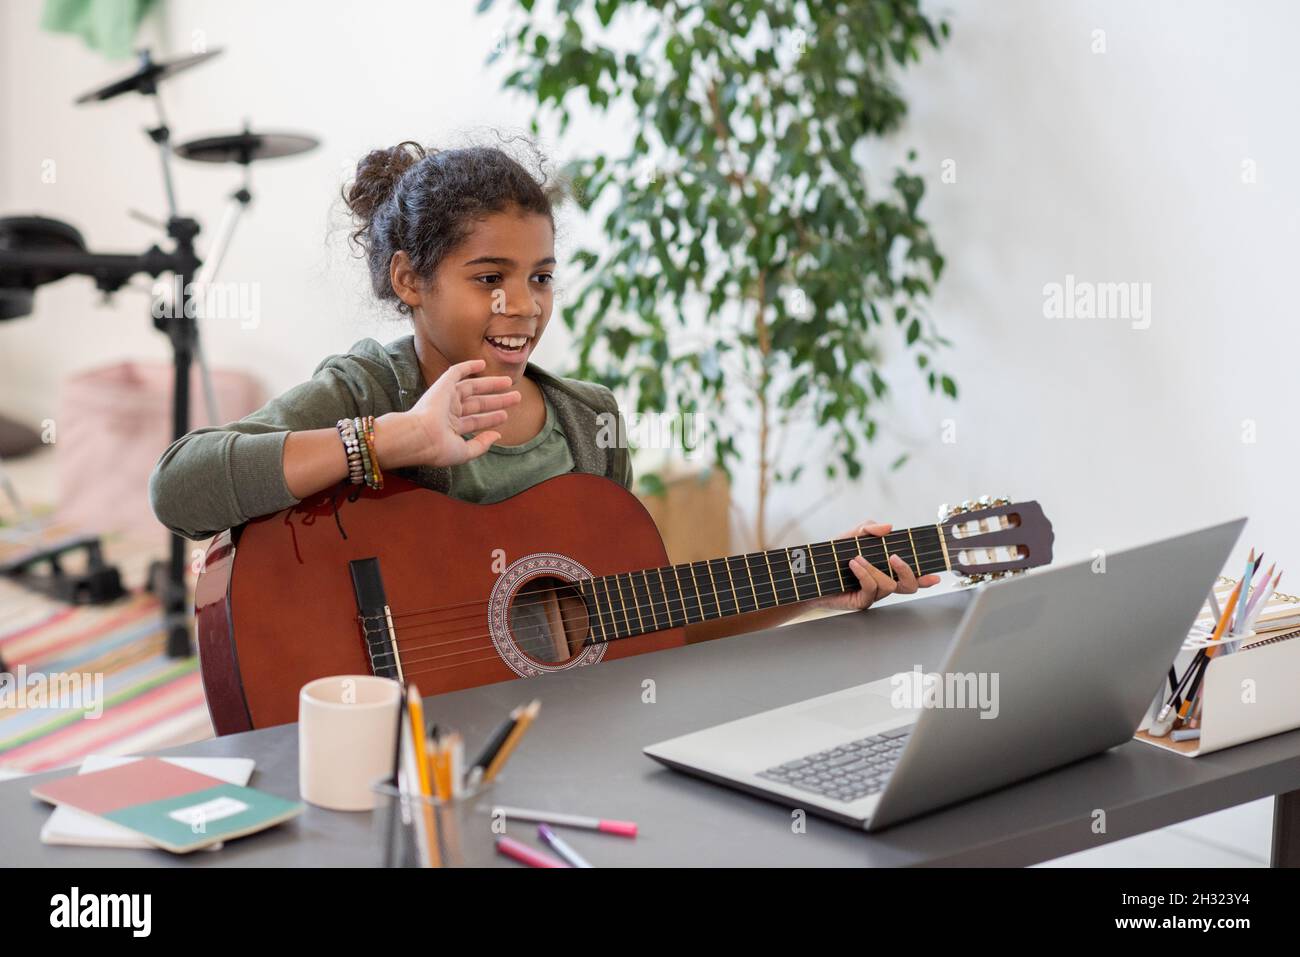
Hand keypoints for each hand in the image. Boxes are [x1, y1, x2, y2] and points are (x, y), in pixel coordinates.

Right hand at [375, 359, 520, 468]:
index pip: (475, 421)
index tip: (505, 416)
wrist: (420, 436)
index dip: (491, 419)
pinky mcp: (442, 386)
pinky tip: (483, 364)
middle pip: (478, 404)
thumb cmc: (438, 448)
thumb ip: (481, 445)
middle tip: (516, 397)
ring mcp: (446, 398)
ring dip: (490, 384)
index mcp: (450, 428)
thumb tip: (497, 436)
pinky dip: (468, 366)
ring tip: (509, 382)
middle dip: (497, 400)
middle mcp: (448, 412)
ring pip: (472, 388)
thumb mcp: (464, 452)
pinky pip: (456, 372)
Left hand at [808, 520, 942, 612]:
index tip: (936, 575)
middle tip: (894, 557)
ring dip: (875, 568)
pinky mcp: (861, 602)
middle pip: (909, 585)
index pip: (911, 574)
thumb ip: (868, 529)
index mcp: (886, 569)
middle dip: (907, 570)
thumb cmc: (831, 557)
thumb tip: (889, 527)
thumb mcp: (849, 537)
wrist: (808, 574)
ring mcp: (873, 595)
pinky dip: (865, 573)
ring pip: (889, 585)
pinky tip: (854, 564)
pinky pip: (872, 588)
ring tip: (857, 558)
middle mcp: (883, 583)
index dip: (925, 577)